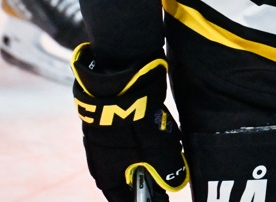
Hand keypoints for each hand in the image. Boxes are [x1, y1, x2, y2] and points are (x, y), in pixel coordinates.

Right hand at [72, 44, 188, 201]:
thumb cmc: (133, 126)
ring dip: (150, 151)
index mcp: (106, 175)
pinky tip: (162, 126)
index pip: (122, 199)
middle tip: (168, 167)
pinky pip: (129, 136)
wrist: (117, 85)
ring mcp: (102, 139)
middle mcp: (100, 160)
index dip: (142, 199)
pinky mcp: (109, 121)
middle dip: (150, 173)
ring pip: (131, 154)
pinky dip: (146, 136)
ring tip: (168, 143)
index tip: (159, 197)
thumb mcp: (158, 153)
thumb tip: (175, 183)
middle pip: (128, 175)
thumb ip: (168, 172)